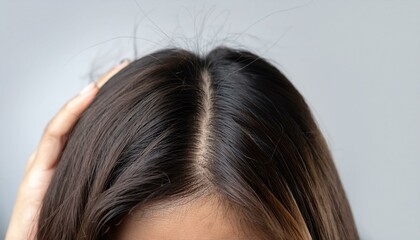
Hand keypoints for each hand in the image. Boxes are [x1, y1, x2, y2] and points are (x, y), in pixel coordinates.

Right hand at [5, 60, 130, 239]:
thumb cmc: (80, 237)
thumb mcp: (107, 204)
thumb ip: (122, 185)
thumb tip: (157, 169)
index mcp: (78, 168)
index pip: (96, 127)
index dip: (114, 104)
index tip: (138, 84)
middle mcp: (61, 163)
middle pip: (84, 118)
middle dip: (105, 90)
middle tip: (128, 67)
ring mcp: (45, 166)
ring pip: (69, 119)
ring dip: (91, 93)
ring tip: (113, 74)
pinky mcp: (34, 175)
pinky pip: (54, 135)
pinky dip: (71, 111)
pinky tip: (90, 93)